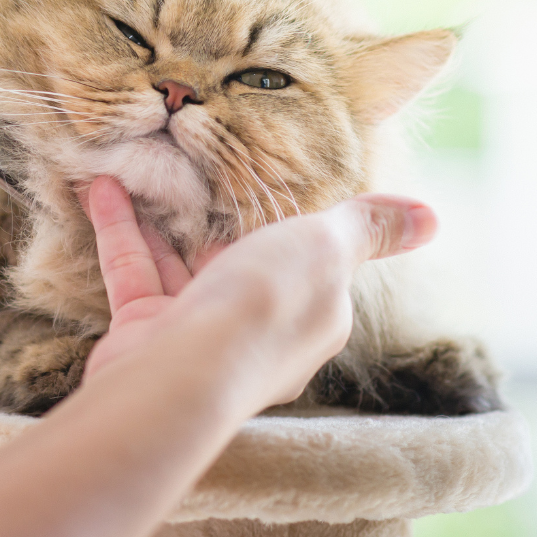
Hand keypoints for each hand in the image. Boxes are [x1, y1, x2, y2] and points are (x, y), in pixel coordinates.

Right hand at [81, 175, 436, 405]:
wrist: (183, 373)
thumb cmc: (265, 307)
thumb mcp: (327, 250)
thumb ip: (368, 228)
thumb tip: (432, 217)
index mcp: (313, 316)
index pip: (310, 265)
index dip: (295, 223)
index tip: (272, 176)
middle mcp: (257, 331)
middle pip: (240, 264)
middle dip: (219, 218)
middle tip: (199, 162)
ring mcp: (198, 335)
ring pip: (181, 263)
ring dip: (163, 215)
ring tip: (147, 163)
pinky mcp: (146, 332)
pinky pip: (135, 269)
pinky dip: (121, 227)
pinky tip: (104, 187)